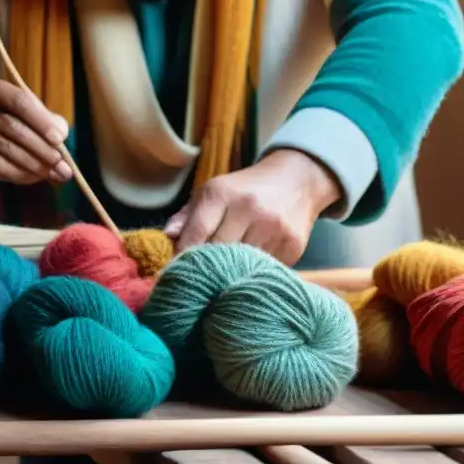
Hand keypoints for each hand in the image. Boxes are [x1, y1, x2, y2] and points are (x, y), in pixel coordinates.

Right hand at [0, 78, 71, 185]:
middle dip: (42, 148)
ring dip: (34, 165)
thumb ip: (39, 120)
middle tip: (62, 165)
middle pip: (13, 127)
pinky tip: (32, 177)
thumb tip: (63, 135)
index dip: (42, 120)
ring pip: (5, 149)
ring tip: (53, 174)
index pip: (19, 100)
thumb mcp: (12, 113)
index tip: (61, 139)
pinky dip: (18, 174)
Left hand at [164, 149, 342, 265]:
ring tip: (224, 276)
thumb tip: (166, 238)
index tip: (173, 276)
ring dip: (230, 273)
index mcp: (222, 193)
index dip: (182, 258)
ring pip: (240, 265)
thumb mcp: (213, 192)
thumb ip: (187, 215)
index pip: (196, 233)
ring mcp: (272, 228)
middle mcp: (248, 208)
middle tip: (196, 282)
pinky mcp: (291, 246)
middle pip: (217, 253)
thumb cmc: (245, 190)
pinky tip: (251, 267)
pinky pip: (264, 269)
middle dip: (205, 268)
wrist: (297, 180)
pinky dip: (254, 272)